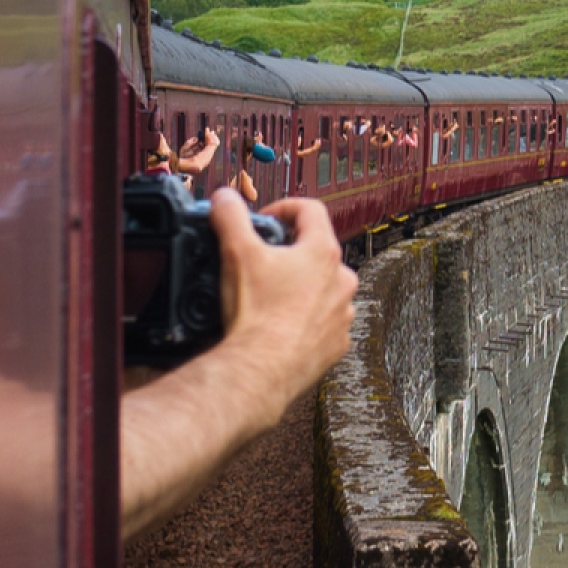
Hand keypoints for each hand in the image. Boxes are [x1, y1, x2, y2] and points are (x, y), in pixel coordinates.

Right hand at [208, 189, 355, 428]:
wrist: (261, 369)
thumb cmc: (255, 313)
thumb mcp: (236, 252)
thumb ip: (231, 217)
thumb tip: (225, 198)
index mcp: (323, 253)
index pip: (311, 211)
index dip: (283, 207)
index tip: (263, 218)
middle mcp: (342, 281)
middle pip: (317, 251)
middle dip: (290, 251)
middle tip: (262, 261)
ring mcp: (343, 313)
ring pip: (323, 289)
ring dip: (300, 287)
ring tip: (269, 296)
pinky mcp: (336, 342)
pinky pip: (323, 322)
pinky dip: (304, 319)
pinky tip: (280, 325)